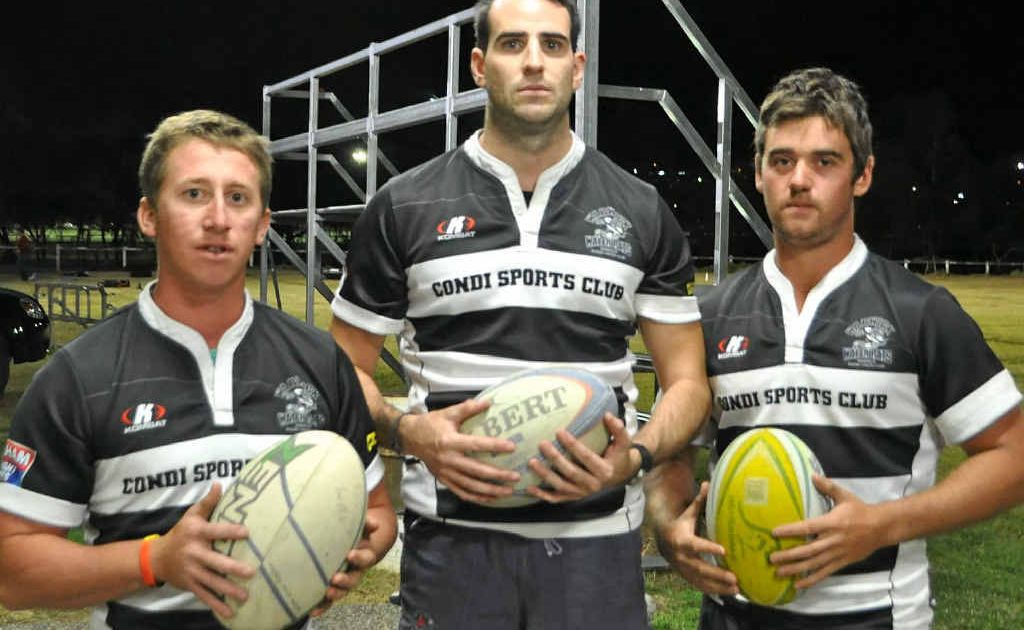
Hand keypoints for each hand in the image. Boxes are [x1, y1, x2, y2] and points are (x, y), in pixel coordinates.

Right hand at [149, 483, 254, 618]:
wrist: (155, 558)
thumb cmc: (181, 532)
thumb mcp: (191, 515)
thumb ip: (208, 502)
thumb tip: (220, 483)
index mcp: (196, 533)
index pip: (216, 531)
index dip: (230, 531)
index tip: (247, 533)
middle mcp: (194, 553)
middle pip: (215, 561)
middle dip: (232, 568)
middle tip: (251, 572)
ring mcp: (191, 571)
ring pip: (212, 582)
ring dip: (229, 590)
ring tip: (245, 595)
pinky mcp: (190, 585)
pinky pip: (205, 596)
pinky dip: (217, 605)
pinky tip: (230, 612)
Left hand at [310, 513, 383, 615]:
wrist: (347, 541)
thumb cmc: (351, 531)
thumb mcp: (359, 526)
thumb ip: (364, 524)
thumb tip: (374, 524)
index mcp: (363, 554)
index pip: (365, 557)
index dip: (359, 557)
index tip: (350, 555)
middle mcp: (355, 570)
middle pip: (354, 578)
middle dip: (346, 580)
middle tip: (336, 578)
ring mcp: (344, 580)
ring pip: (343, 591)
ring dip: (336, 593)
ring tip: (327, 592)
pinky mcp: (332, 587)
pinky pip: (328, 600)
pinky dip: (322, 605)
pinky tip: (313, 610)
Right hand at [402, 398, 519, 503]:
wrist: (410, 438)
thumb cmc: (431, 424)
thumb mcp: (448, 413)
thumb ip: (468, 408)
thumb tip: (488, 402)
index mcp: (450, 441)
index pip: (476, 445)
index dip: (495, 446)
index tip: (512, 447)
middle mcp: (449, 459)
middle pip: (476, 471)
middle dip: (498, 475)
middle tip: (515, 476)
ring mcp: (446, 472)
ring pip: (471, 486)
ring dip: (490, 491)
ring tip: (508, 491)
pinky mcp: (444, 480)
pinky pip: (462, 492)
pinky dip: (477, 497)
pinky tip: (490, 498)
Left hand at [524, 413, 634, 502]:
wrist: (620, 475)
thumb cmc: (619, 455)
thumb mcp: (623, 443)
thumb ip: (618, 429)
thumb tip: (607, 415)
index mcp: (605, 471)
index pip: (586, 457)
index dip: (573, 445)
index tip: (559, 431)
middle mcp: (593, 485)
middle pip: (571, 472)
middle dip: (555, 458)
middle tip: (542, 444)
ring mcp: (582, 493)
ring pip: (561, 486)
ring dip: (545, 475)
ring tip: (532, 462)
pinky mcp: (573, 497)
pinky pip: (556, 498)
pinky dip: (542, 495)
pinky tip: (529, 487)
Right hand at [656, 481, 737, 594]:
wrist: (662, 540)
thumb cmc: (680, 525)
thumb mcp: (688, 513)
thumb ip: (699, 501)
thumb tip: (708, 482)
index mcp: (681, 540)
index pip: (695, 545)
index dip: (708, 548)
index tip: (724, 551)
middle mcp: (681, 557)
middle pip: (700, 568)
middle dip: (717, 574)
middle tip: (734, 577)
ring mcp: (683, 569)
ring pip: (700, 580)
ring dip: (718, 586)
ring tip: (736, 588)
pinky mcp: (686, 577)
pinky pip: (700, 586)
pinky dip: (714, 591)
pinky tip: (729, 593)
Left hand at [770, 475, 883, 588]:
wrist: (882, 527)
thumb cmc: (859, 510)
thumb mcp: (844, 496)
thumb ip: (827, 486)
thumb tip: (812, 474)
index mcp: (832, 523)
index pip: (807, 527)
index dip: (791, 530)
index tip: (774, 533)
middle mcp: (833, 540)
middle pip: (808, 550)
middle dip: (789, 555)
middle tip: (771, 558)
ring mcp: (837, 553)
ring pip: (814, 564)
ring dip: (796, 569)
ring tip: (779, 572)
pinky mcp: (842, 562)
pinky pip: (825, 573)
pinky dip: (812, 580)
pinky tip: (799, 585)